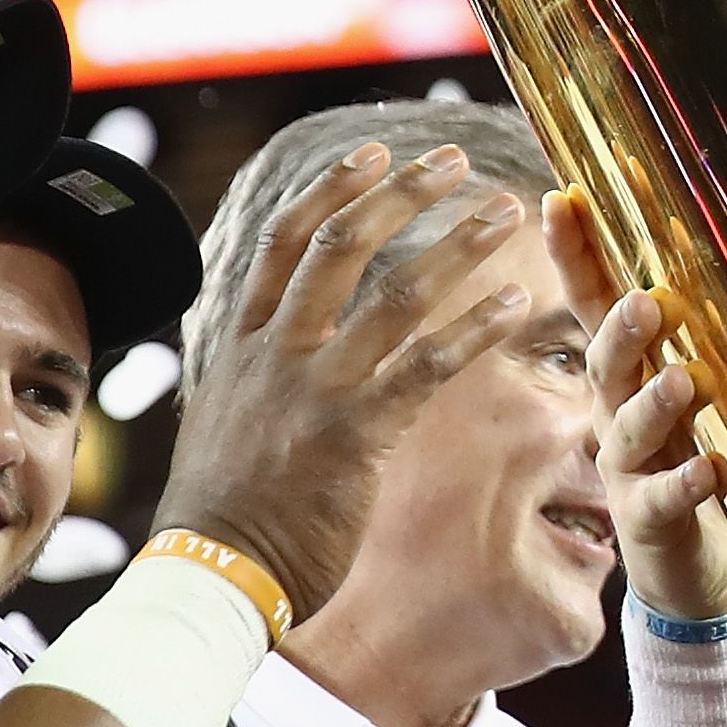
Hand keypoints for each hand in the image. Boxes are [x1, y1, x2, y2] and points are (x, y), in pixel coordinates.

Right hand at [157, 142, 529, 618]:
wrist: (209, 573)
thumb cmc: (222, 513)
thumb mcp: (226, 421)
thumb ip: (258, 377)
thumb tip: (279, 355)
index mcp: (242, 342)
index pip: (284, 239)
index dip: (333, 187)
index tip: (375, 152)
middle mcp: (277, 351)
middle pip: (342, 243)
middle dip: (402, 192)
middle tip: (453, 160)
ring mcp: (316, 389)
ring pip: (396, 292)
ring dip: (458, 244)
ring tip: (506, 210)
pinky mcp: (355, 436)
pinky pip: (426, 367)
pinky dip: (475, 331)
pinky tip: (516, 307)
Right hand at [540, 188, 726, 621]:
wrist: (680, 571)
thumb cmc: (677, 463)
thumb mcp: (671, 394)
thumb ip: (668, 337)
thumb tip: (671, 248)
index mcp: (620, 377)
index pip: (591, 305)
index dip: (573, 256)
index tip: (560, 200)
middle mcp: (613, 416)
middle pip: (608, 366)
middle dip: (621, 333)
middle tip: (646, 303)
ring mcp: (628, 470)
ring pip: (630, 432)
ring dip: (655, 404)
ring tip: (686, 380)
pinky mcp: (651, 520)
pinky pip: (666, 500)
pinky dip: (688, 482)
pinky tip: (712, 466)